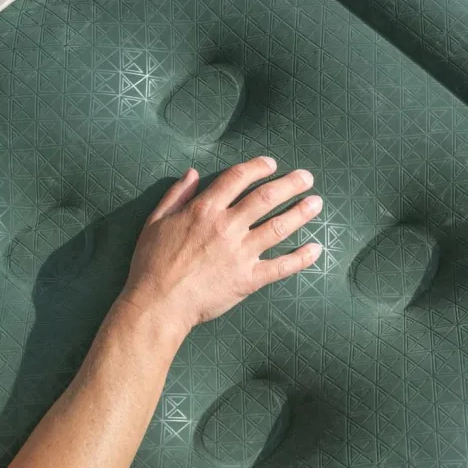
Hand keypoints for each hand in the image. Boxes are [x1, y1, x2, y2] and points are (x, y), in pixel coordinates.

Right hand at [119, 157, 322, 335]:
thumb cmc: (151, 263)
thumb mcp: (156, 221)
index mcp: (204, 210)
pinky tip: (316, 249)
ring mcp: (240, 253)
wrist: (158, 304)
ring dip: (300, 213)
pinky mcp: (249, 279)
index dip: (257, 167)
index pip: (237, 179)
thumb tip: (193, 173)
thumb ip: (176, 195)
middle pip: (266, 198)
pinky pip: (281, 267)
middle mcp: (227, 227)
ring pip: (278, 227)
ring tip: (316, 203)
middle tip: (307, 177)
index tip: (271, 164)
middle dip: (290, 184)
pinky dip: (301, 258)